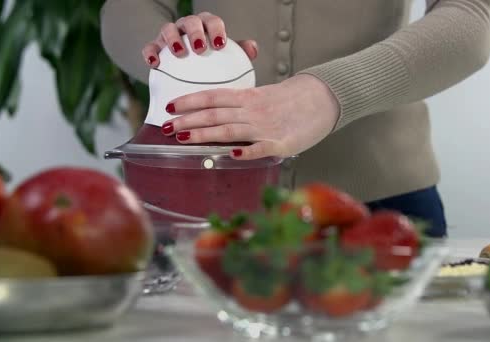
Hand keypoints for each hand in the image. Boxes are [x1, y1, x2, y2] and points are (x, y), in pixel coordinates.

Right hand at [141, 12, 257, 65]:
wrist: (193, 76)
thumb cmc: (214, 65)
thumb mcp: (229, 59)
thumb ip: (241, 52)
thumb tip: (252, 49)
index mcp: (207, 27)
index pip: (212, 21)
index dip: (216, 29)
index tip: (220, 44)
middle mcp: (188, 27)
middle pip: (190, 21)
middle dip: (195, 32)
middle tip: (200, 48)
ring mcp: (170, 36)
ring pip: (168, 29)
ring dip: (173, 39)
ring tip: (179, 53)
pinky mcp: (155, 47)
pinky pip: (150, 47)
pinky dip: (151, 52)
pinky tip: (155, 63)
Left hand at [162, 74, 339, 159]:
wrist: (322, 99)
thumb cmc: (291, 101)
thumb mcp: (262, 96)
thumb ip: (240, 105)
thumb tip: (216, 115)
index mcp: (247, 98)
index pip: (213, 97)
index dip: (190, 101)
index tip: (170, 106)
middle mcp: (252, 110)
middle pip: (215, 114)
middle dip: (189, 120)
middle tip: (166, 127)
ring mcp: (265, 127)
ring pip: (230, 130)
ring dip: (206, 134)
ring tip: (185, 138)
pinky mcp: (281, 143)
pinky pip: (261, 148)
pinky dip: (247, 151)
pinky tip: (232, 156)